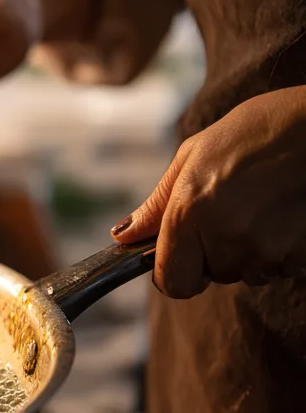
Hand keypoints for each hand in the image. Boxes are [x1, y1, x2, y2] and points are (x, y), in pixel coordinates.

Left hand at [112, 86, 305, 297]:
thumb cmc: (259, 130)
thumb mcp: (194, 155)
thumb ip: (158, 203)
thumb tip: (123, 236)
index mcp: (190, 213)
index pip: (172, 282)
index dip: (174, 274)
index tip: (182, 258)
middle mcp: (225, 239)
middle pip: (213, 275)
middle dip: (217, 252)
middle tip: (234, 209)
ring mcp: (266, 250)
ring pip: (248, 273)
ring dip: (251, 251)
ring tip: (263, 205)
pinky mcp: (299, 255)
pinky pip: (280, 267)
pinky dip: (281, 249)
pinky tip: (286, 212)